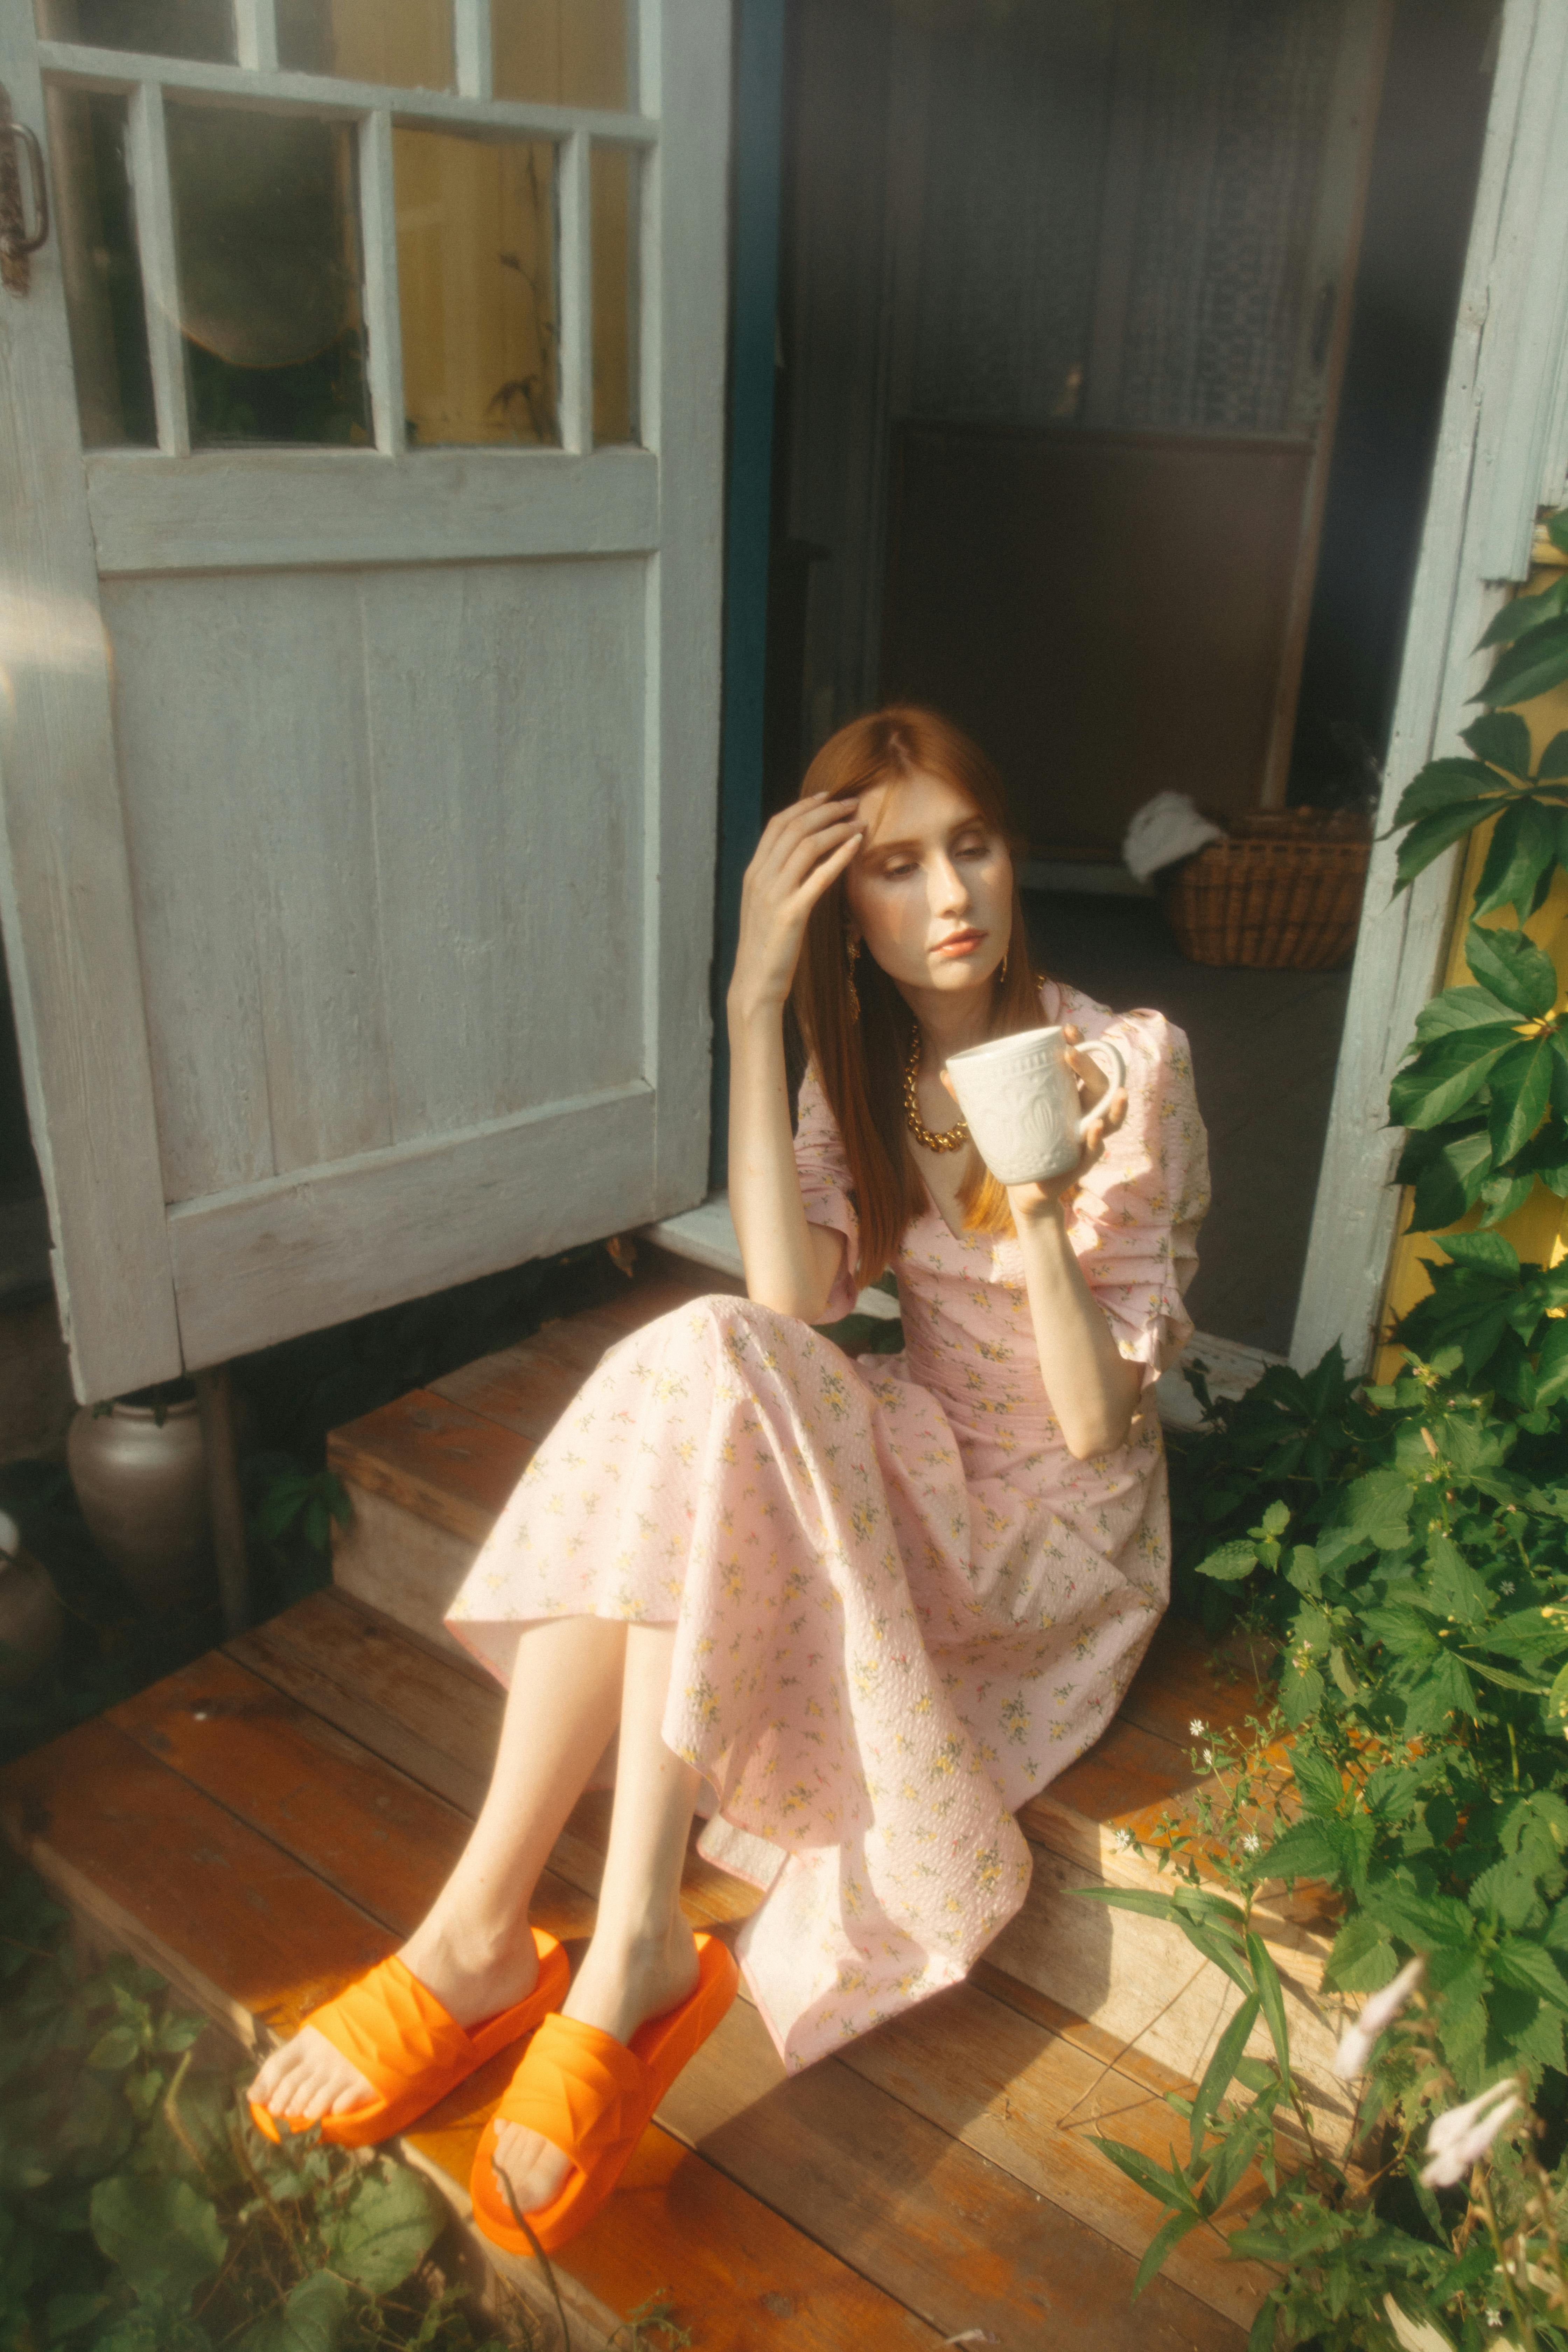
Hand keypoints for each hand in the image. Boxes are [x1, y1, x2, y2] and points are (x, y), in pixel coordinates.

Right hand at [728, 792, 863, 1020]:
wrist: (755, 984)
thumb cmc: (767, 947)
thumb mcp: (766, 907)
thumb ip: (779, 881)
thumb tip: (801, 859)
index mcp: (753, 873)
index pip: (777, 825)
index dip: (804, 805)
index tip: (828, 796)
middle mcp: (760, 878)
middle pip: (794, 828)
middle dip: (825, 809)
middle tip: (852, 802)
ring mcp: (773, 895)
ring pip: (806, 845)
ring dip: (836, 827)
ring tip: (859, 820)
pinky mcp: (790, 914)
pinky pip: (818, 876)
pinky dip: (839, 856)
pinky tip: (857, 844)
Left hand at [939, 1022, 1127, 1221]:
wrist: (1022, 1188)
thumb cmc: (1015, 1144)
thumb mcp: (994, 1118)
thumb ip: (971, 1097)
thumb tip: (944, 1073)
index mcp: (1066, 1093)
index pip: (1080, 1063)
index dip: (1079, 1044)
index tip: (1068, 1030)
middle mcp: (1082, 1111)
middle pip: (1098, 1083)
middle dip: (1090, 1065)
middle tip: (1071, 1054)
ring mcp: (1085, 1135)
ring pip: (1111, 1115)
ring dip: (1115, 1104)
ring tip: (1117, 1093)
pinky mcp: (1082, 1160)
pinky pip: (1095, 1148)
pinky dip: (1097, 1139)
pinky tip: (1095, 1128)